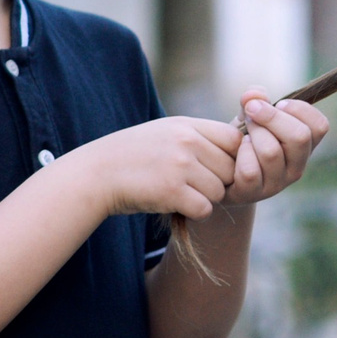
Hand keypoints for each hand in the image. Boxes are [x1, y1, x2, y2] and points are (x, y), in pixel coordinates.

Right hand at [68, 117, 237, 219]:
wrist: (95, 175)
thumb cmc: (134, 156)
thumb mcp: (166, 132)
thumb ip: (199, 136)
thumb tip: (241, 145)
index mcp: (187, 126)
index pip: (235, 139)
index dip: (233, 157)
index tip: (216, 167)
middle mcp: (187, 142)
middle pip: (231, 169)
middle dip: (218, 181)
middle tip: (194, 185)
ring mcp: (180, 166)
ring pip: (219, 191)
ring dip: (204, 198)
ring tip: (180, 192)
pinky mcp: (171, 191)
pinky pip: (205, 208)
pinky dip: (194, 212)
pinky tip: (177, 205)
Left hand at [222, 89, 329, 205]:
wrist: (220, 174)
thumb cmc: (242, 142)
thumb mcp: (250, 117)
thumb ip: (253, 101)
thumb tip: (254, 95)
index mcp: (304, 147)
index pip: (319, 126)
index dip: (300, 109)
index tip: (279, 103)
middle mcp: (297, 166)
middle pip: (299, 136)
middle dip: (271, 116)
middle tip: (252, 110)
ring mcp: (277, 182)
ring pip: (272, 152)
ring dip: (253, 134)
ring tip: (243, 133)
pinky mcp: (254, 193)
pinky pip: (250, 170)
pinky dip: (239, 155)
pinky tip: (235, 153)